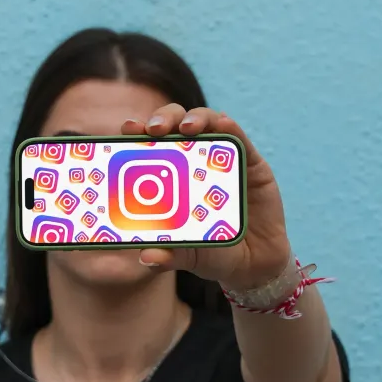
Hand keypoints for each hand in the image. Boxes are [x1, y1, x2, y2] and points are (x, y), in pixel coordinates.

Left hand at [125, 105, 291, 289]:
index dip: (137, 132)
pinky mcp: (251, 163)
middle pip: (175, 125)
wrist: (253, 263)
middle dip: (163, 119)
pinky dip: (230, 128)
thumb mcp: (186, 256)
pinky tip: (222, 124)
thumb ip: (167, 256)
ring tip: (186, 127)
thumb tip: (146, 258)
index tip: (128, 128)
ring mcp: (221, 159)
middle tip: (154, 129)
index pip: (149, 145)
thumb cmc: (212, 252)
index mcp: (170, 176)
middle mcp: (193, 160)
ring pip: (206, 123)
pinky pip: (239, 139)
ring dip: (195, 118)